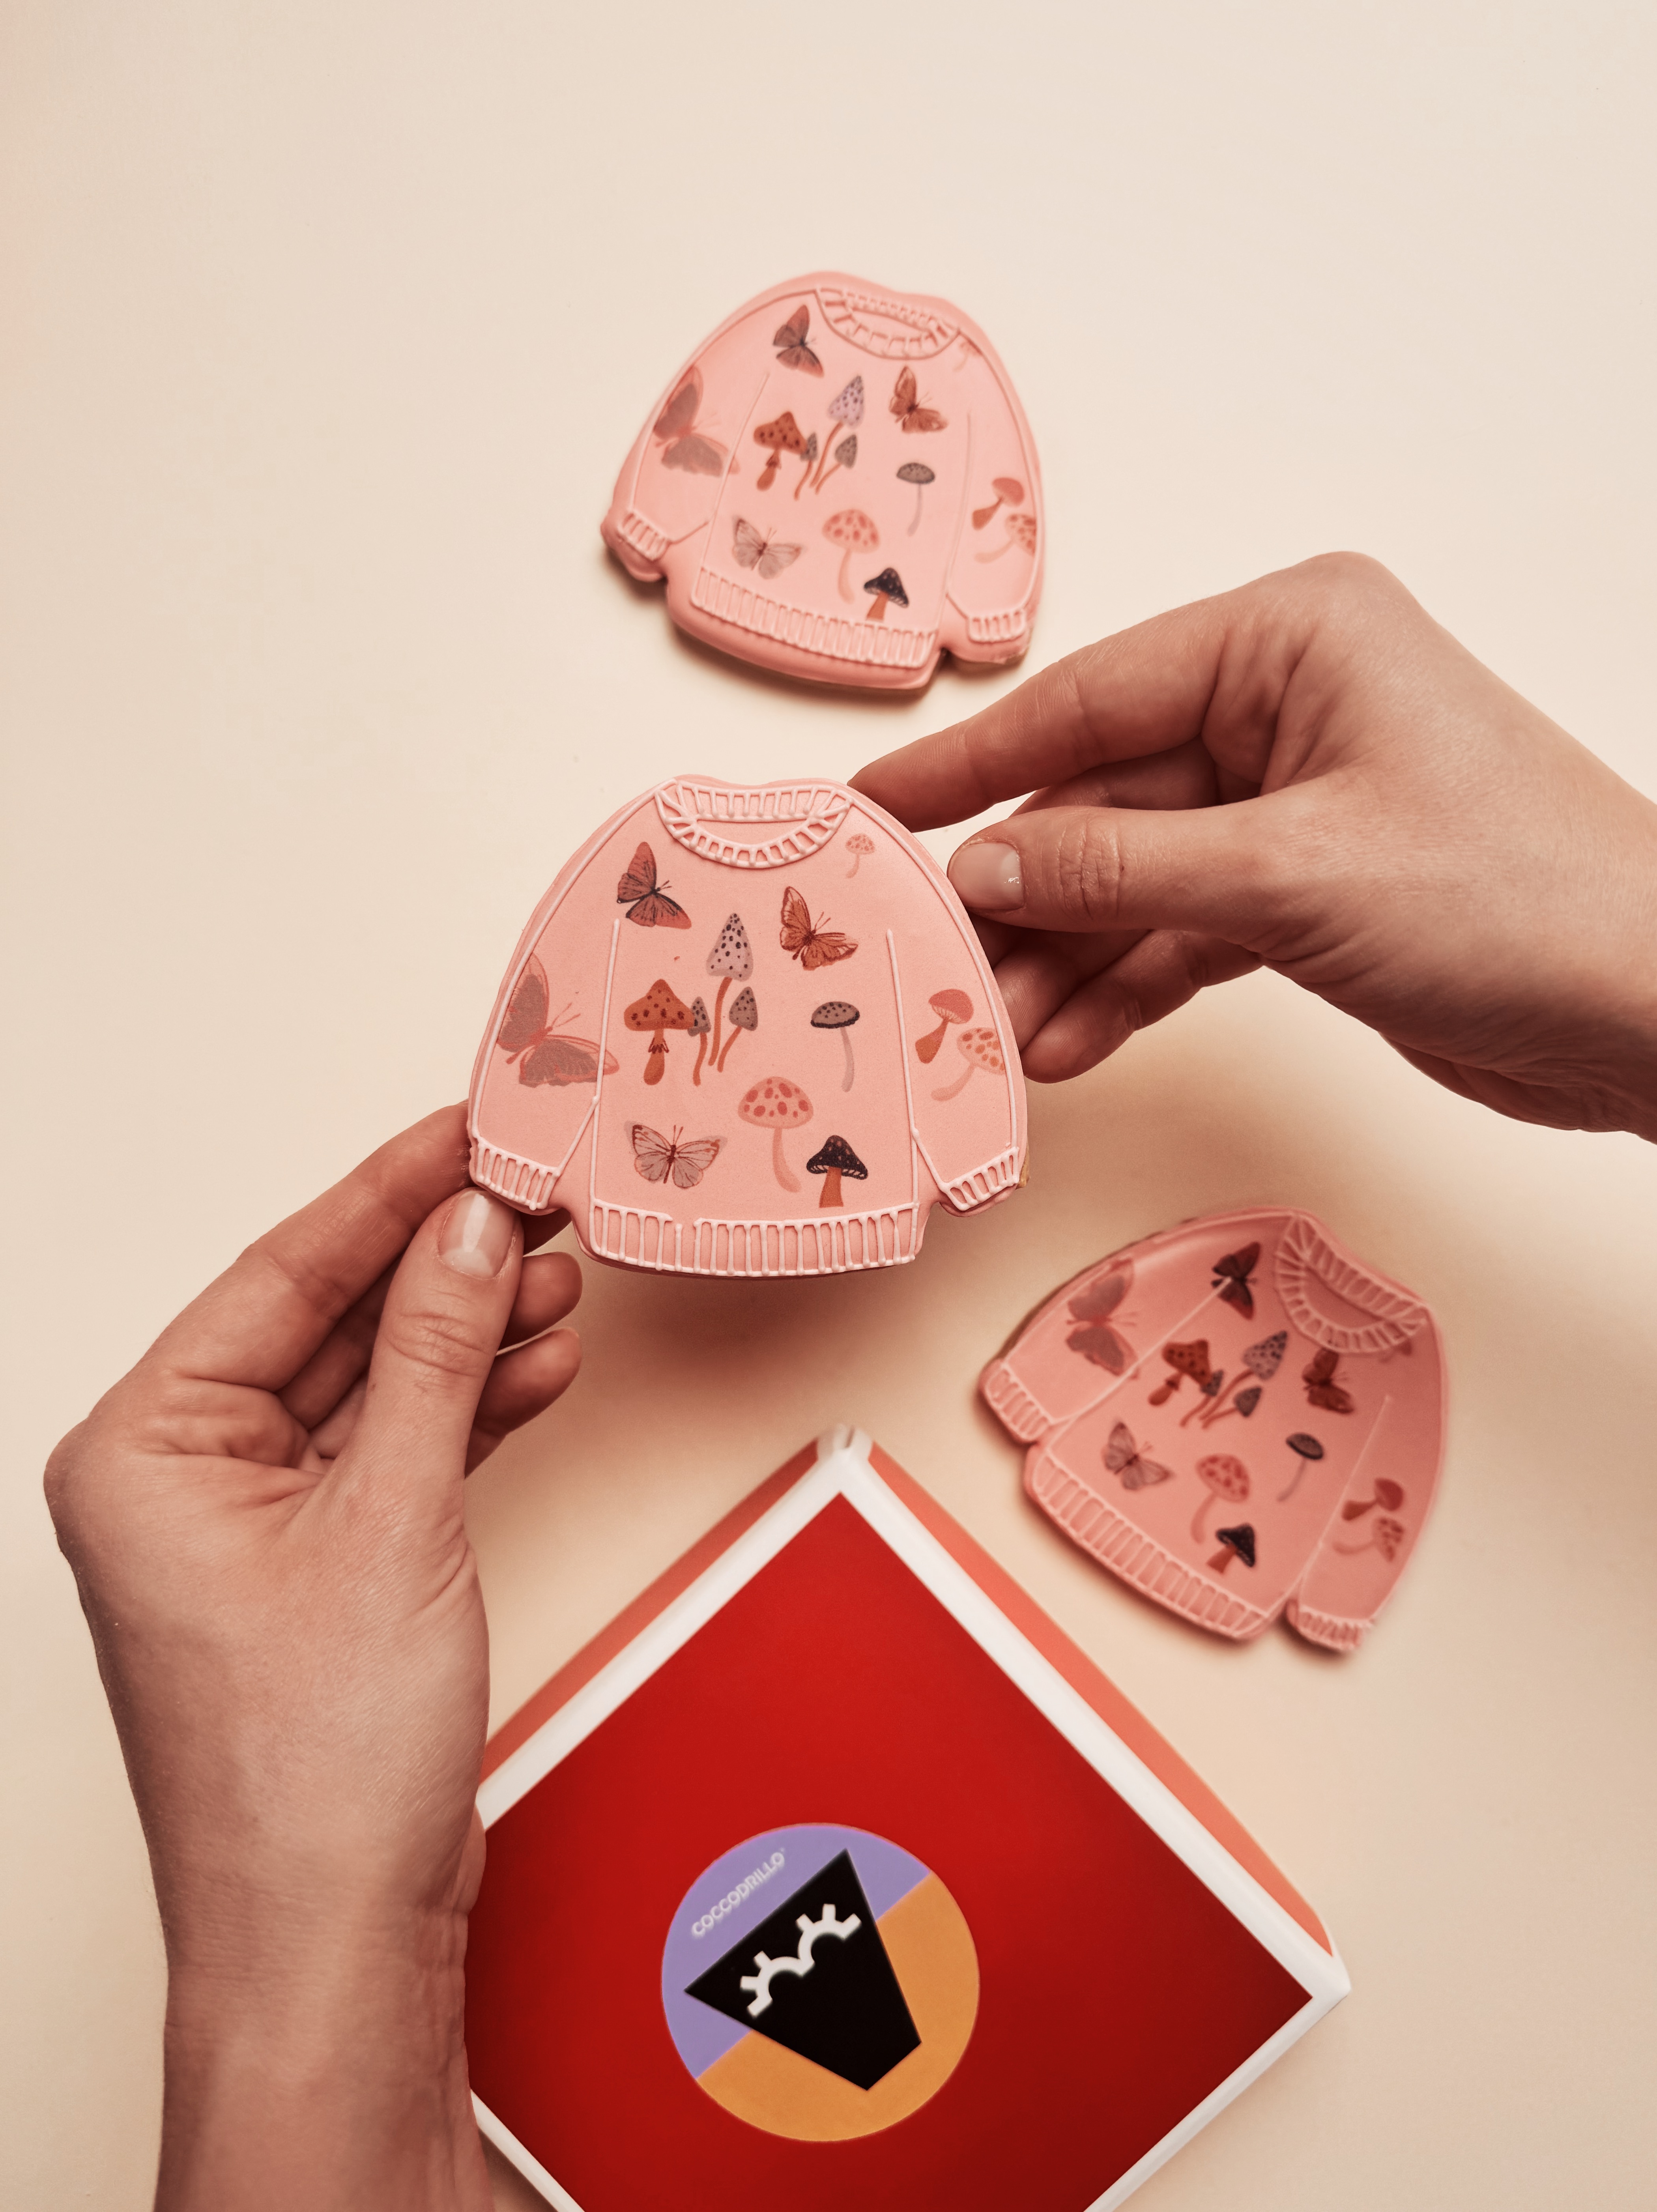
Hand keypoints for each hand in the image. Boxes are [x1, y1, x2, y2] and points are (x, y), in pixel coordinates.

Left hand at [45, 1107, 580, 2211]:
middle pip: (327, 1322)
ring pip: (371, 1383)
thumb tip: (470, 1226)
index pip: (279, 1275)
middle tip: (539, 1194)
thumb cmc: (311, 1769)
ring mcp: (248, 1523)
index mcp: (142, 1449)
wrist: (335, 1935)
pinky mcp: (316, 1564)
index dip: (386, 1193)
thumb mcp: (391, 1517)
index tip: (467, 1128)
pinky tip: (537, 1362)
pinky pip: (392, 1448)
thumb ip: (433, 1354)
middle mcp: (179, 1475)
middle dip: (442, 1264)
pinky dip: (466, 1408)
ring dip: (470, 1333)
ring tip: (562, 1275)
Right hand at [855, 554, 1656, 1138]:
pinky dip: (1130, 986)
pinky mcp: (1310, 891)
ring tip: (993, 1034)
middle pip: (1104, 798)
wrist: (1655, 1007)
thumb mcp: (1288, 878)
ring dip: (1066, 960)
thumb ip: (1120, 873)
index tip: (875, 807)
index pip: (1091, 699)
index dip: (974, 765)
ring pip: (1137, 878)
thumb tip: (985, 868)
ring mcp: (1298, 801)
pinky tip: (1067, 1043)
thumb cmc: (1512, 898)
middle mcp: (1288, 704)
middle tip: (931, 966)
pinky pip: (1185, 930)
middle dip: (1022, 895)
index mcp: (1291, 639)